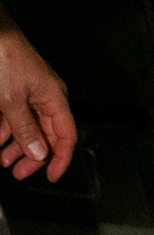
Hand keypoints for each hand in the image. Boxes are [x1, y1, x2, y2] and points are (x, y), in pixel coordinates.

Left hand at [0, 18, 75, 181]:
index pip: (66, 136)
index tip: (51, 176)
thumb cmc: (6, 58)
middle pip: (46, 134)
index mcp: (54, 98)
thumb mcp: (12, 101)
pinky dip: (7, 129)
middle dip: (33, 156)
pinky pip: (16, 115)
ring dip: (16, 145)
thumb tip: (39, 153)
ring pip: (29, 126)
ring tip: (3, 159)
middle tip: (19, 172)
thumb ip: (26, 129)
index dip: (61, 159)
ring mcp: (30, 92)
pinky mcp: (15, 88)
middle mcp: (46, 96)